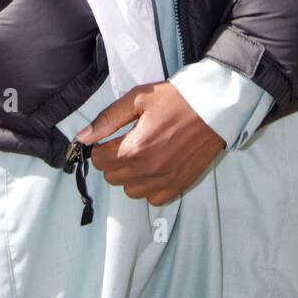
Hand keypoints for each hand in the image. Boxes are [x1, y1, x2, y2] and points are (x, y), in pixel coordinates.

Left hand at [76, 81, 224, 204]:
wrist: (214, 106)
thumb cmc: (176, 98)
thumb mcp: (138, 99)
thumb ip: (108, 119)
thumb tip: (83, 138)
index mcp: (136, 148)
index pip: (100, 161)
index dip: (101, 148)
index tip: (110, 139)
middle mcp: (149, 170)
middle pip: (113, 177)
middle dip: (114, 160)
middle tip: (127, 143)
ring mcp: (166, 181)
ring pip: (131, 191)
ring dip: (130, 176)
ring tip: (142, 155)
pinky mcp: (180, 185)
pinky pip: (153, 199)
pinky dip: (149, 187)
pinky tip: (155, 168)